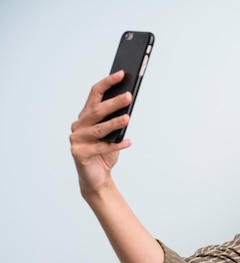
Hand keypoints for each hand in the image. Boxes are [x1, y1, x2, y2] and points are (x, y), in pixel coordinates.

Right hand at [69, 71, 131, 195]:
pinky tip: (128, 142)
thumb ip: (115, 120)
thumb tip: (128, 104)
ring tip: (128, 118)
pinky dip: (116, 145)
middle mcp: (78, 125)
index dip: (107, 83)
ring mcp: (77, 139)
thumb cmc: (105, 152)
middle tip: (129, 96)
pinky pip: (101, 148)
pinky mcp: (79, 153)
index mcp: (86, 116)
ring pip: (99, 129)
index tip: (121, 74)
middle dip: (114, 103)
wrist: (97, 177)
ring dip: (114, 123)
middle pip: (97, 111)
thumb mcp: (112, 134)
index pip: (95, 94)